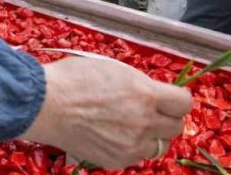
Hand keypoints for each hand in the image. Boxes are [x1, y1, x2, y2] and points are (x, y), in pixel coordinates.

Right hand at [20, 57, 190, 169]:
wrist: (47, 105)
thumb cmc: (75, 78)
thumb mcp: (116, 70)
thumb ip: (141, 85)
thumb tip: (155, 94)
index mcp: (145, 94)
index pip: (184, 102)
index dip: (178, 99)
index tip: (171, 97)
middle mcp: (144, 122)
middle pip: (176, 127)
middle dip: (167, 118)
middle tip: (152, 112)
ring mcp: (131, 145)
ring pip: (159, 146)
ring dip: (152, 136)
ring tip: (133, 126)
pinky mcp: (117, 160)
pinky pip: (137, 156)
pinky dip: (132, 147)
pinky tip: (116, 135)